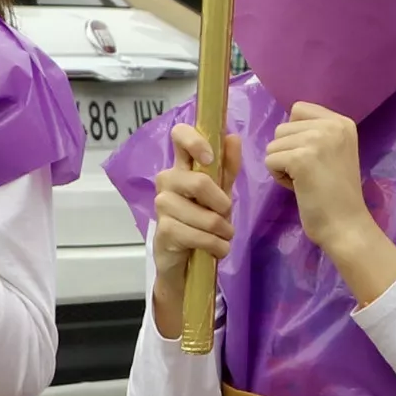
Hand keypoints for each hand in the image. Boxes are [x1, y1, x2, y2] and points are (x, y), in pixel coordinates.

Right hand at [148, 128, 232, 333]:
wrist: (184, 260)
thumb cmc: (202, 221)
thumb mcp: (220, 193)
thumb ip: (227, 167)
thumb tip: (233, 137)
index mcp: (181, 166)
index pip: (179, 135)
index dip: (195, 141)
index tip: (210, 159)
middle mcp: (167, 180)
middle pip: (199, 182)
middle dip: (222, 204)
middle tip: (226, 216)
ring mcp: (162, 205)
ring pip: (205, 216)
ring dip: (223, 231)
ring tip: (222, 237)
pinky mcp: (163, 230)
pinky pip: (200, 236)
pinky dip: (217, 246)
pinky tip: (216, 249)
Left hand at [268, 103, 395, 304]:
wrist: (346, 225)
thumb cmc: (337, 195)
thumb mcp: (334, 152)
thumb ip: (316, 134)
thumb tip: (285, 128)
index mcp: (342, 122)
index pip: (298, 110)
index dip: (296, 135)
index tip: (313, 158)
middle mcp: (331, 125)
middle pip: (282, 127)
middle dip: (288, 151)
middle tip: (310, 174)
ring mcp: (317, 140)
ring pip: (273, 144)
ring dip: (282, 165)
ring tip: (305, 181)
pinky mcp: (301, 158)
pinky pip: (270, 160)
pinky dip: (278, 177)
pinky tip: (299, 188)